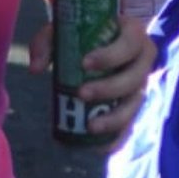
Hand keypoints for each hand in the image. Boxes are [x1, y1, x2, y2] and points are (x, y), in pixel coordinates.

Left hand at [27, 13, 154, 150]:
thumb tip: (36, 69)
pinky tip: (99, 147)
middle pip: (135, 78)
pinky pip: (130, 125)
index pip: (130, 43)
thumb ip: (46, 43)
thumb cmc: (83, 33)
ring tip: (91, 126)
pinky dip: (117, 137)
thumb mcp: (64, 30)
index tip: (85, 63)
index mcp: (133, 34)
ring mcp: (141, 85)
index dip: (111, 55)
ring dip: (115, 118)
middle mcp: (143, 61)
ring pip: (134, 104)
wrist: (99, 43)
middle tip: (81, 93)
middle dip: (109, 88)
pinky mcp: (132, 106)